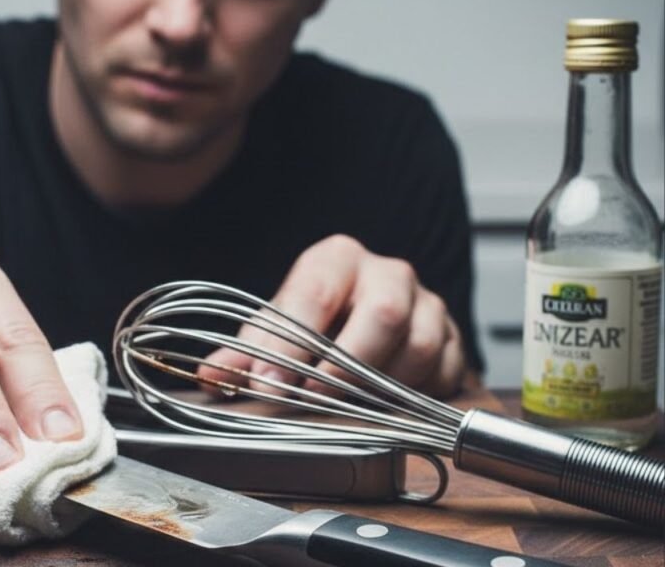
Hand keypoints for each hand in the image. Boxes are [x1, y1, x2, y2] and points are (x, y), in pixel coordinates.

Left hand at [199, 235, 465, 397]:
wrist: (365, 320)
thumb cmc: (316, 322)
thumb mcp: (274, 330)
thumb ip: (242, 353)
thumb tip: (210, 376)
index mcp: (336, 260)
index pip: (314, 295)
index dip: (289, 344)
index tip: (267, 381)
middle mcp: (386, 273)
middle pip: (382, 313)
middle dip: (345, 364)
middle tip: (314, 397)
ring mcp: (426, 304)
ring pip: (420, 345)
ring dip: (382, 385)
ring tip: (350, 405)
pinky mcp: (454, 338)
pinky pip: (446, 371)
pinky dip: (417, 395)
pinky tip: (390, 405)